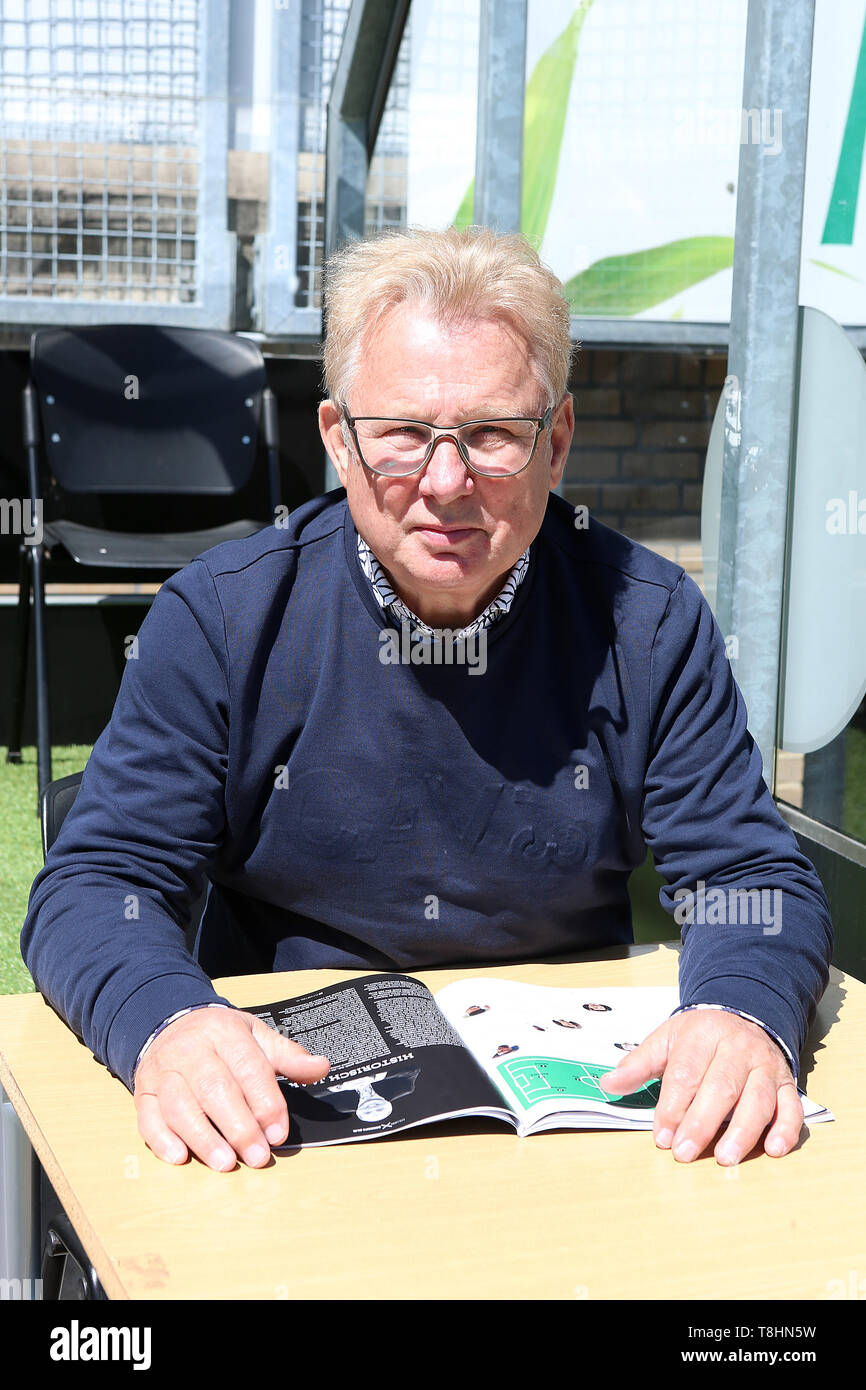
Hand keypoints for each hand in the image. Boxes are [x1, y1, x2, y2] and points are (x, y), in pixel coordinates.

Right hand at [133, 1007, 329, 1169]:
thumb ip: (287, 1056)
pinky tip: (180, 1157)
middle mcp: (191, 1050)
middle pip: (214, 1089)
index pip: (248, 1067)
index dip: (265, 1102)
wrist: (169, 1024)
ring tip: (225, 1163)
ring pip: (180, 1106)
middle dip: (239, 1127)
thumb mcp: (255, 1035)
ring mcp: (163, 1071)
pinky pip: (147, 1117)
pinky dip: (161, 1139)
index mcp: (224, 1032)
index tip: (279, 1132)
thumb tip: (321, 1067)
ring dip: (203, 1138)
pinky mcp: (142, 1092)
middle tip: (258, 1156)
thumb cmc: (217, 1038)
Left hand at [598, 1009, 802, 1164]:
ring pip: (758, 1100)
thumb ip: (638, 1064)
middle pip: (722, 1087)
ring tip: (725, 1158)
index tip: (662, 1136)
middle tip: (685, 1153)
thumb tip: (609, 1084)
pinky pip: (792, 1106)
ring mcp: (766, 1066)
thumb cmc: (701, 1037)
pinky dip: (786, 1129)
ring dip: (743, 1131)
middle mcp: (738, 1048)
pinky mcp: (787, 1082)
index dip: (673, 1106)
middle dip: (702, 1123)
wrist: (745, 1014)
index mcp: (704, 1034)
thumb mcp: (667, 1040)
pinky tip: (774, 1150)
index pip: (686, 1072)